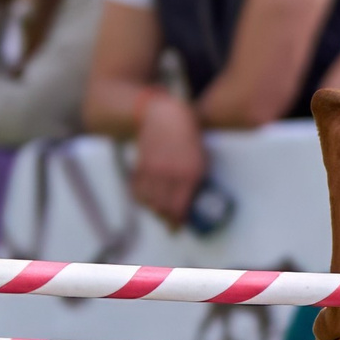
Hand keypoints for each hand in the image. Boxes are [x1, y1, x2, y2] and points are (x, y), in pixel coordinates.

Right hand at [129, 91, 208, 226]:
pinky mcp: (140, 166)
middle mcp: (171, 174)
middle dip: (167, 219)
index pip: (181, 206)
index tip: (181, 225)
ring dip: (155, 211)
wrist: (162, 114)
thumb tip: (194, 199)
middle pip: (163, 208)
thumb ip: (197, 178)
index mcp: (190, 172)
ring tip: (162, 213)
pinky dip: (142, 199)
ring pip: (149, 202)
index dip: (180, 220)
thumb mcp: (201, 155)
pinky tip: (149, 200)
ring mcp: (154, 171)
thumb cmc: (187, 133)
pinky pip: (138, 190)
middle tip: (172, 224)